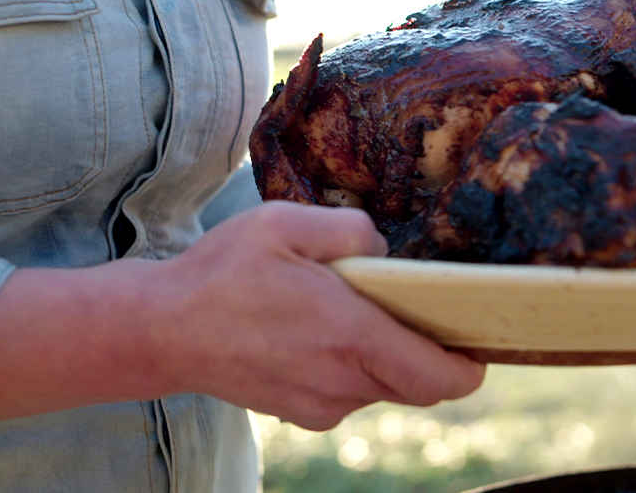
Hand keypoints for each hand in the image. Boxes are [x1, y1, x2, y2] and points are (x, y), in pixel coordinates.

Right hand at [145, 201, 485, 429]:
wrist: (160, 330)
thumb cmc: (222, 272)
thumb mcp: (286, 222)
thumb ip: (352, 229)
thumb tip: (383, 251)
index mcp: (350, 336)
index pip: (440, 377)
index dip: (469, 367)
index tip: (476, 343)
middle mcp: (342, 381)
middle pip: (417, 385)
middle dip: (428, 354)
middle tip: (413, 310)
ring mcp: (319, 404)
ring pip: (382, 387)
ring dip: (384, 357)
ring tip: (349, 312)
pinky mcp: (298, 413)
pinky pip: (348, 393)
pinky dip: (351, 367)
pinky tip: (317, 333)